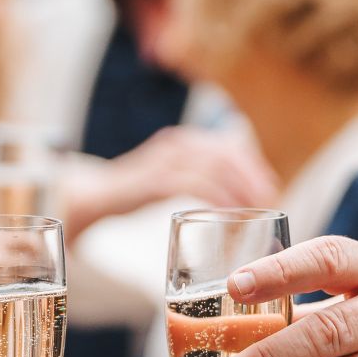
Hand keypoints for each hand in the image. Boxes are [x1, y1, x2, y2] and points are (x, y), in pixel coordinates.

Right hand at [61, 127, 278, 234]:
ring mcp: (163, 160)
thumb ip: (195, 179)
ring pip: (214, 166)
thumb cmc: (131, 194)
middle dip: (252, 178)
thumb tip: (233, 198)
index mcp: (182, 141)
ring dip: (239, 190)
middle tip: (268, 203)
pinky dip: (216, 200)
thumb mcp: (168, 179)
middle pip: (227, 153)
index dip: (253, 166)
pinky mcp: (152, 181)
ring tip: (253, 212)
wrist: (88, 198)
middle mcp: (175, 144)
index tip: (269, 190)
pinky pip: (193, 185)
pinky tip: (227, 215)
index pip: (228, 145)